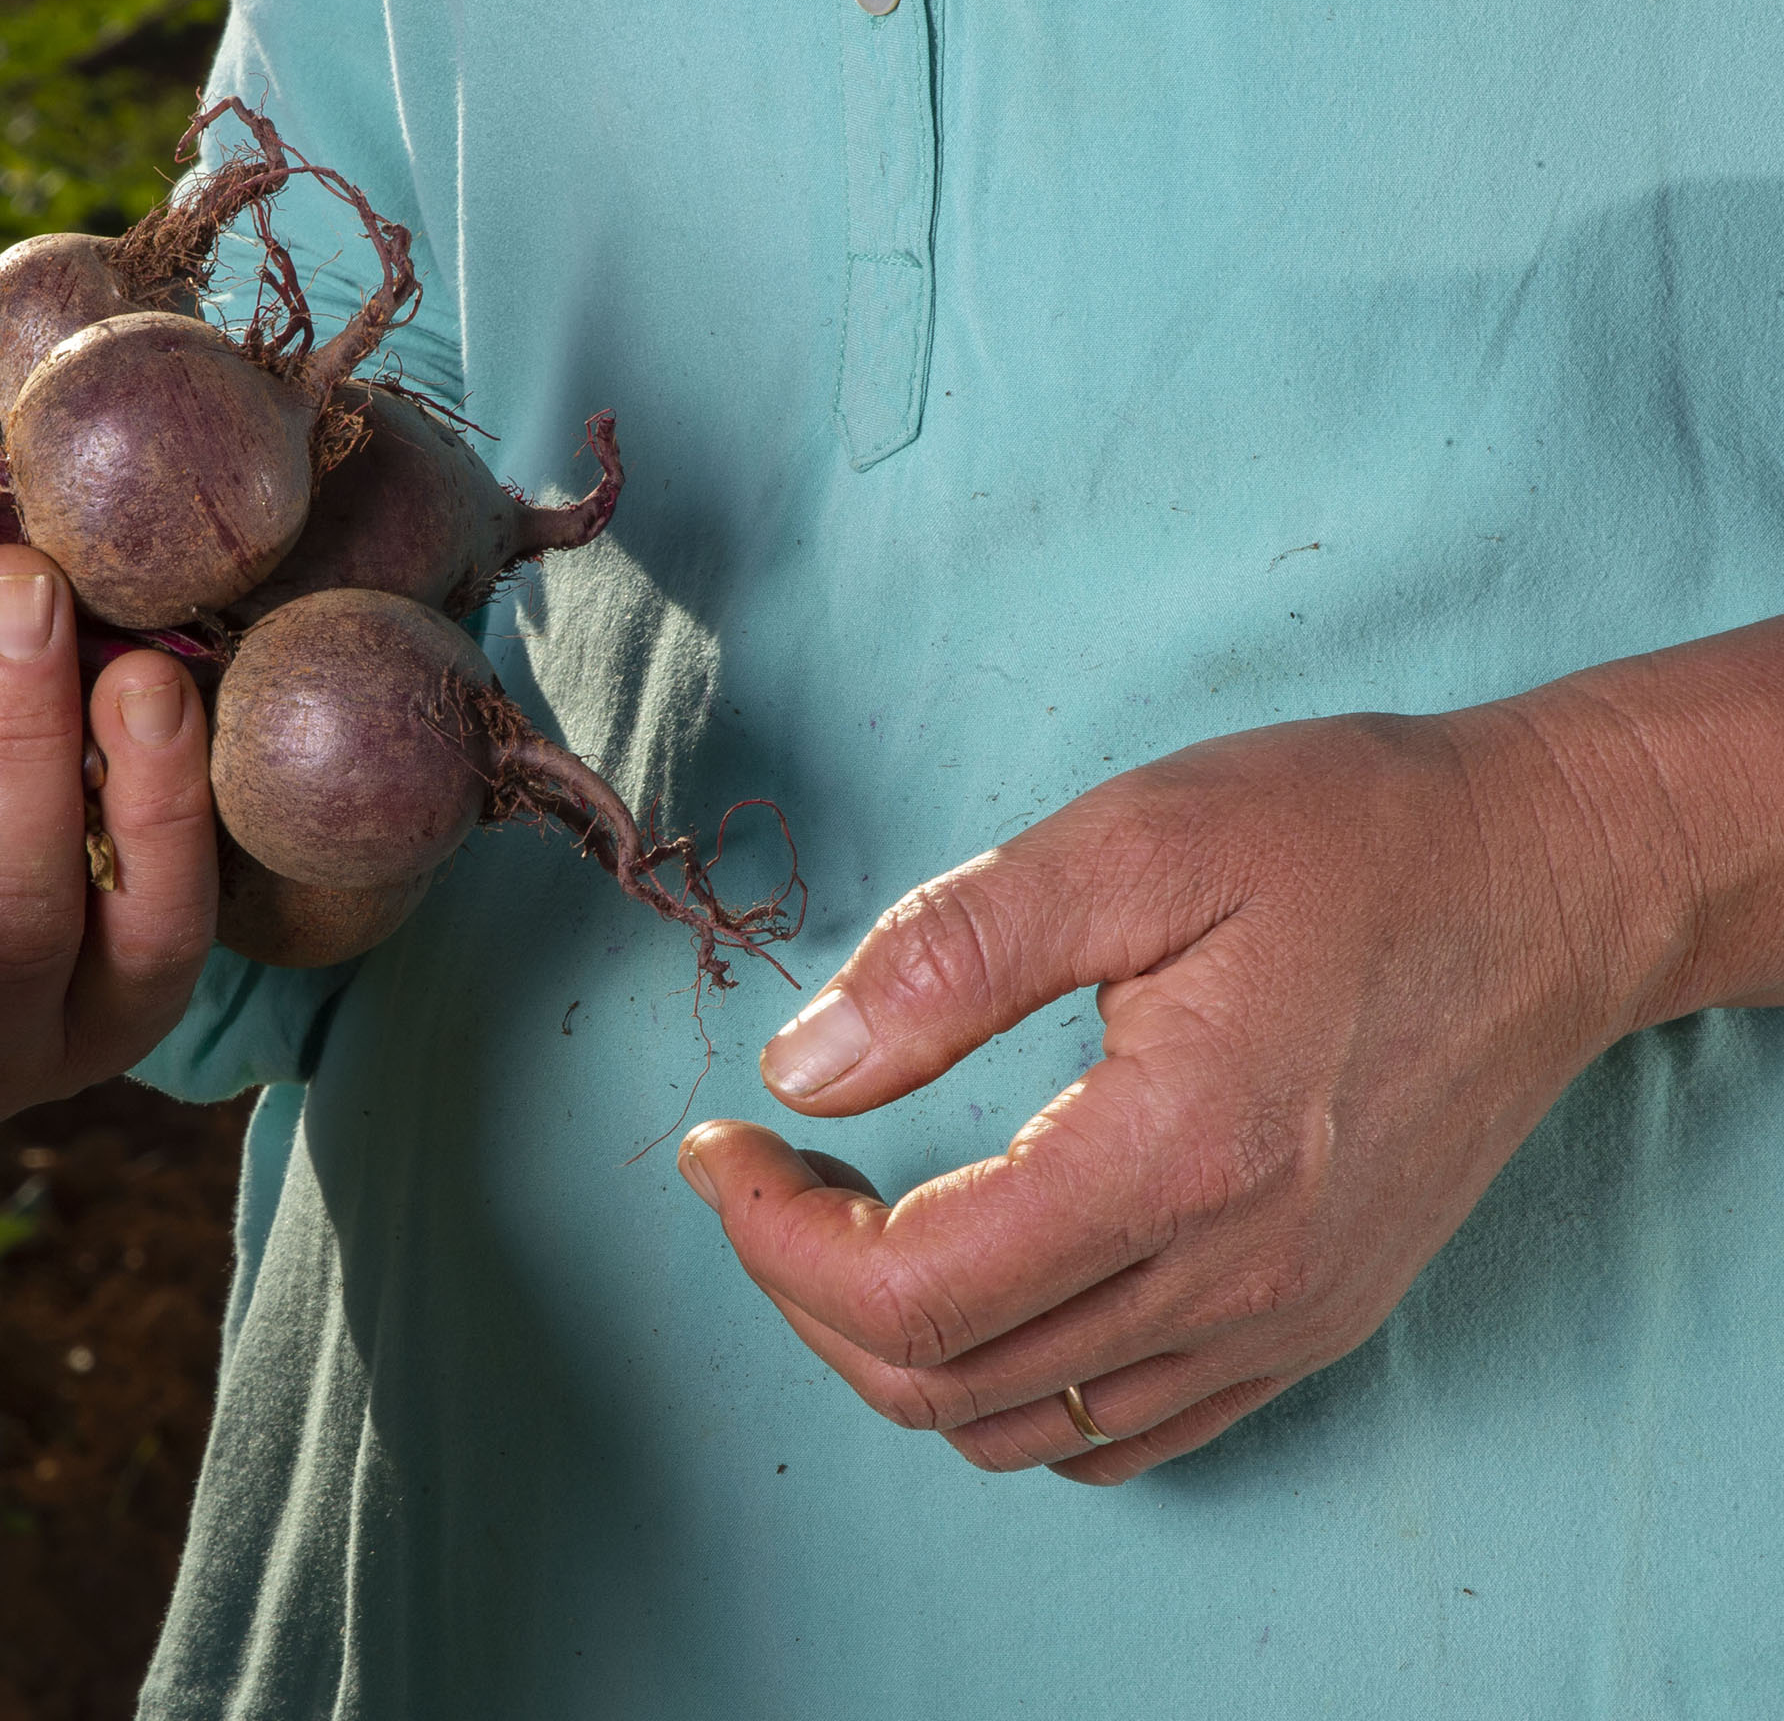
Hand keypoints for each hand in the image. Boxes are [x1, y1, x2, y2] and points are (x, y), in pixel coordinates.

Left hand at [675, 656, 1781, 1484]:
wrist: (1553, 881)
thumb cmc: (1350, 836)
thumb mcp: (1133, 839)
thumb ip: (948, 957)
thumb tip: (800, 1070)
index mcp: (1178, 1159)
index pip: (909, 1290)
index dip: (769, 1233)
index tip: (717, 1144)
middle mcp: (1234, 1278)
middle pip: (942, 1380)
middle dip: (803, 1287)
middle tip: (765, 1168)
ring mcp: (1280, 1321)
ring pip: (1018, 1427)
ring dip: (894, 1342)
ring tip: (851, 1213)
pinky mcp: (1310, 1326)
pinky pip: (1119, 1433)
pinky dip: (1007, 1384)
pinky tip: (977, 1269)